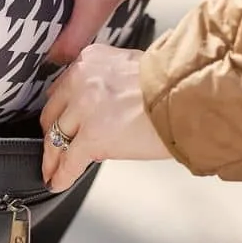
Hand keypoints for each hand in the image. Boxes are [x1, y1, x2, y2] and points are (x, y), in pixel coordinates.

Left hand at [38, 45, 170, 190]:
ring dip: (52, 158)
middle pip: (53, 112)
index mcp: (91, 60)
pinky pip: (69, 160)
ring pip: (56, 137)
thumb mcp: (132, 67)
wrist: (190, 95)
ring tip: (51, 170)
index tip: (60, 119)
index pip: (63, 88)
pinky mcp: (92, 137)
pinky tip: (57, 182)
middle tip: (53, 147)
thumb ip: (110, 81)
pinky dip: (61, 174)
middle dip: (52, 132)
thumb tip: (105, 106)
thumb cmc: (175, 84)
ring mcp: (84, 109)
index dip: (61, 109)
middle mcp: (82, 80)